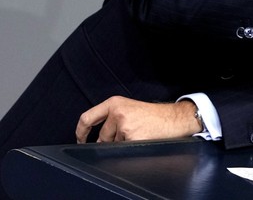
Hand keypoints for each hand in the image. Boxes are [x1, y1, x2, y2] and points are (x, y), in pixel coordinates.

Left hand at [75, 96, 201, 143]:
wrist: (173, 119)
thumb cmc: (153, 115)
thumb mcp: (129, 107)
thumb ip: (111, 117)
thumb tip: (95, 137)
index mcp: (114, 103)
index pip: (87, 118)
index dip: (80, 132)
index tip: (80, 139)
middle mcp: (117, 113)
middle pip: (102, 137)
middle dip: (109, 142)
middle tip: (126, 136)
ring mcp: (124, 126)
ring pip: (112, 145)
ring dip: (121, 144)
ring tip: (138, 134)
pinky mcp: (132, 138)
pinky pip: (123, 150)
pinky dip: (130, 148)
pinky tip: (141, 139)